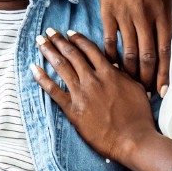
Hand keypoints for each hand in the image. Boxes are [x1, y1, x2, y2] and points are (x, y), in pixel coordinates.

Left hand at [29, 28, 156, 165]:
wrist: (133, 139)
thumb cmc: (138, 117)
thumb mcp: (135, 88)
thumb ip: (121, 75)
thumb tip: (112, 64)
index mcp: (109, 72)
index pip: (90, 49)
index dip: (77, 39)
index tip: (69, 32)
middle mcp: (93, 79)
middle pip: (72, 54)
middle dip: (58, 40)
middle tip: (48, 31)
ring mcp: (81, 93)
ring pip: (61, 66)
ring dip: (48, 51)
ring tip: (39, 42)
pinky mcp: (72, 109)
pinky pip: (53, 90)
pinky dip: (42, 78)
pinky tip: (33, 68)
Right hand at [95, 0, 171, 94]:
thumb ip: (168, 18)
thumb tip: (169, 44)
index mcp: (162, 13)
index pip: (165, 51)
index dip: (164, 73)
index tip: (163, 90)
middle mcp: (145, 17)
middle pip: (147, 56)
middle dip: (147, 78)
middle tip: (145, 91)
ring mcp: (125, 15)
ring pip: (129, 52)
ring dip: (130, 72)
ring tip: (130, 83)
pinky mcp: (108, 12)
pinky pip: (110, 41)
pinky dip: (111, 57)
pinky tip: (112, 67)